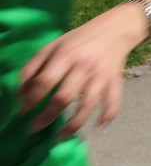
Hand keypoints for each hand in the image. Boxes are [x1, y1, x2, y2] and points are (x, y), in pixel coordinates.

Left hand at [18, 5, 145, 137]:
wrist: (116, 29)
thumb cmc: (79, 40)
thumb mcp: (53, 46)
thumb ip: (33, 67)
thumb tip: (19, 94)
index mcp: (66, 55)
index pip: (45, 81)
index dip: (31, 99)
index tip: (23, 112)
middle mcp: (84, 66)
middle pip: (65, 96)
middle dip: (47, 116)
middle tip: (34, 128)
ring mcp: (102, 75)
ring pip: (88, 104)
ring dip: (74, 124)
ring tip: (59, 137)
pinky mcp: (116, 80)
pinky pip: (114, 101)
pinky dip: (107, 116)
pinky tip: (97, 128)